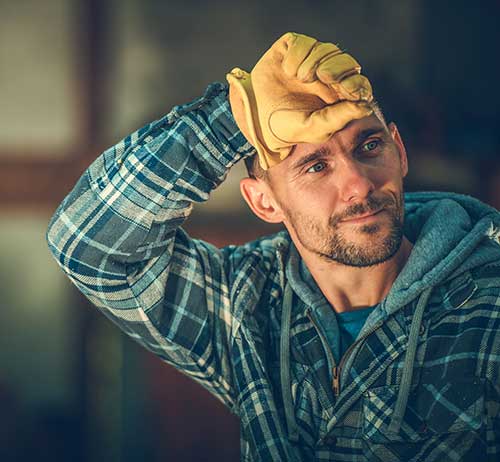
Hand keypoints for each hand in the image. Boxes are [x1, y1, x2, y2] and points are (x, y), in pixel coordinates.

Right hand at [227, 32, 372, 169]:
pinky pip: (303, 42)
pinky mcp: (292, 49)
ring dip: (313, 63)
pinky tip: (288, 71)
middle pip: (346, 61)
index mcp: (336, 97)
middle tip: (322, 79)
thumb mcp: (312, 128)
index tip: (347, 90)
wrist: (254, 117)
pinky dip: (296, 56)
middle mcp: (327, 76)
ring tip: (298, 79)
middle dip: (336, 68)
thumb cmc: (285, 126)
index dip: (356, 83)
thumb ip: (338, 118)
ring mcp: (310, 61)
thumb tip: (365, 107)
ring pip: (325, 49)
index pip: (358, 83)